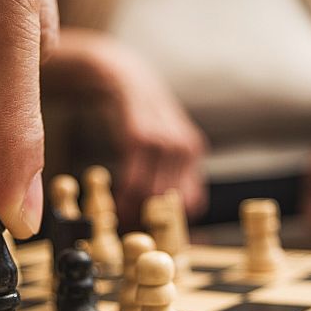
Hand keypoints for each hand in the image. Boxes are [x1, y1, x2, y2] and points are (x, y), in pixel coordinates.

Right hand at [88, 40, 207, 224]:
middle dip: (150, 220)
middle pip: (170, 202)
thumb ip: (172, 169)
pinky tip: (116, 201)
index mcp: (193, 150)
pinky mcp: (139, 139)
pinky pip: (133, 182)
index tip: (156, 232)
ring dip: (134, 212)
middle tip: (131, 229)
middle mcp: (184, 147)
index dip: (174, 222)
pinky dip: (123, 198)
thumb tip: (171, 212)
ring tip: (121, 217)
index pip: (193, 201)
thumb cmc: (142, 114)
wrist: (123, 78)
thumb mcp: (167, 138)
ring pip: (152, 196)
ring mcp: (163, 142)